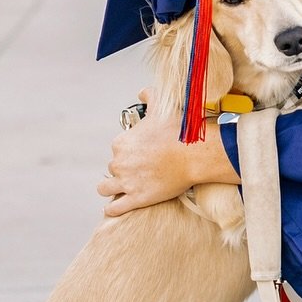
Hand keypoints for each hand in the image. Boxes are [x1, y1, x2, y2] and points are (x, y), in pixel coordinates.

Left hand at [96, 91, 237, 215]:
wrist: (196, 155)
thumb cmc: (180, 131)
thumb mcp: (162, 107)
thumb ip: (149, 96)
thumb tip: (141, 93)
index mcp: (121, 143)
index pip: (117, 149)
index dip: (128, 152)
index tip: (139, 154)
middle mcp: (119, 163)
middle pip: (113, 167)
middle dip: (123, 169)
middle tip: (139, 170)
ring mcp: (127, 182)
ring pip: (105, 188)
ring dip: (111, 188)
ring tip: (120, 188)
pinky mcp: (137, 199)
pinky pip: (114, 208)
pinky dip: (113, 208)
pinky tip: (114, 207)